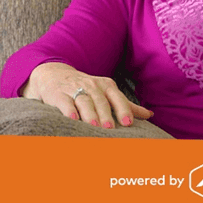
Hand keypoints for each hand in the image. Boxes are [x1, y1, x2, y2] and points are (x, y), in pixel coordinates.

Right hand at [19, 62, 153, 128]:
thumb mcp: (106, 92)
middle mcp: (91, 86)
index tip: (127, 122)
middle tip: (110, 128)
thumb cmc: (85, 87)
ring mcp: (74, 89)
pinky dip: (68, 110)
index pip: (116, 97)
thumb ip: (126, 104)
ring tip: (94, 126)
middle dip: (105, 114)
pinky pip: (64, 102)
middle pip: (100, 101)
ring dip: (89, 114)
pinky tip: (72, 118)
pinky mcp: (58, 94)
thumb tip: (150, 115)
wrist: (53, 74)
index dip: (122, 109)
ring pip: (84, 101)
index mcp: (106, 86)